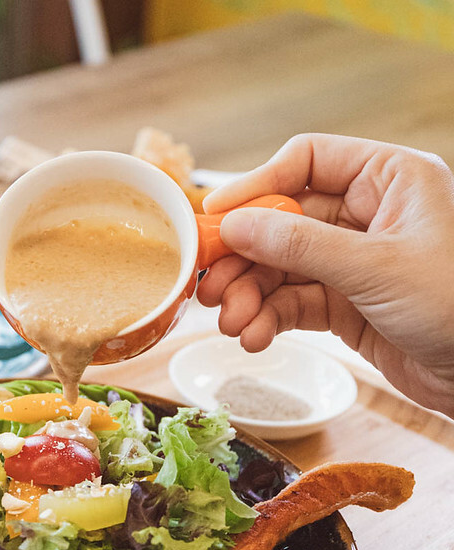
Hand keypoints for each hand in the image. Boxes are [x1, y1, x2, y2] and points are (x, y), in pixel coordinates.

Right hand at [197, 133, 453, 417]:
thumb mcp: (375, 268)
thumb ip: (300, 245)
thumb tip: (235, 225)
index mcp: (388, 180)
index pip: (306, 162)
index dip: (255, 186)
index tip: (214, 218)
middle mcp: (367, 215)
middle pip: (282, 221)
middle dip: (244, 258)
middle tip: (211, 288)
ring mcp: (352, 261)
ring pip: (281, 268)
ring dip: (250, 296)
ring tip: (232, 324)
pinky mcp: (344, 303)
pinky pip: (292, 303)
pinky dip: (268, 319)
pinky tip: (254, 337)